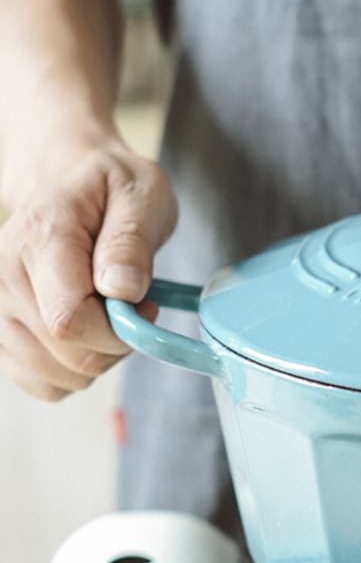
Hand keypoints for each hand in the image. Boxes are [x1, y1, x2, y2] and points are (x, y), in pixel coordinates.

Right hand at [0, 140, 176, 399]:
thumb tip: (122, 289)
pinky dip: (73, 372)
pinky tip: (86, 336)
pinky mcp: (0, 330)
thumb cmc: (110, 187)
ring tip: (107, 316)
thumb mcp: (141, 195)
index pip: (70, 320)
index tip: (144, 306)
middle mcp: (3, 276)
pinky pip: (40, 383)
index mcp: (39, 240)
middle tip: (131, 308)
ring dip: (97, 359)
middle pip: (67, 353)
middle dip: (115, 345)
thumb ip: (131, 242)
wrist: (67, 180)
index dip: (119, 330)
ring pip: (55, 376)